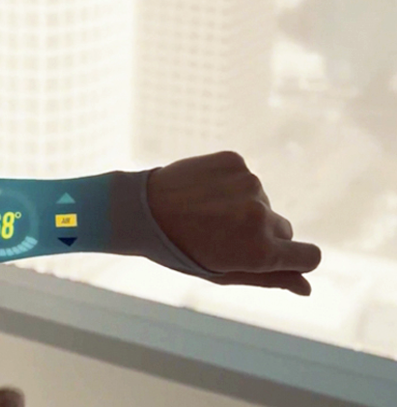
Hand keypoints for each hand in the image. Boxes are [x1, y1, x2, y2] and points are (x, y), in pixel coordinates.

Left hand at [147, 151, 321, 295]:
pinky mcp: (235, 161)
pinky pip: (244, 178)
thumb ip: (269, 280)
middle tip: (221, 236)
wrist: (139, 208)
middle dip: (261, 235)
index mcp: (260, 251)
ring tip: (206, 213)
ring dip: (242, 208)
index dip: (296, 259)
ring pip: (261, 202)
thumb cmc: (180, 249)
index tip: (278, 257)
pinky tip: (203, 193)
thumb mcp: (221, 273)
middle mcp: (261, 215)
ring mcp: (249, 184)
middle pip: (283, 228)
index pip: (309, 256)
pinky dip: (230, 185)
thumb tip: (307, 289)